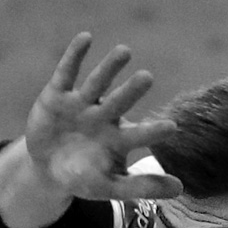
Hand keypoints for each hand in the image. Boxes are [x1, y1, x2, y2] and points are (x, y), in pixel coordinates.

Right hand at [24, 33, 182, 200]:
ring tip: (124, 52)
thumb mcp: (109, 187)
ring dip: (109, 68)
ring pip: (97, 83)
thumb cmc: (83, 177)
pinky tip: (86, 38)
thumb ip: (142, 187)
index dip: (152, 132)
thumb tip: (180, 189)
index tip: (171, 128)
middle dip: (131, 91)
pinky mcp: (58, 95)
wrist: (47, 169)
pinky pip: (67, 73)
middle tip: (147, 78)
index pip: (138, 135)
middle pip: (120, 102)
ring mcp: (81, 103)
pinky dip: (75, 56)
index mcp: (119, 138)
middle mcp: (104, 116)